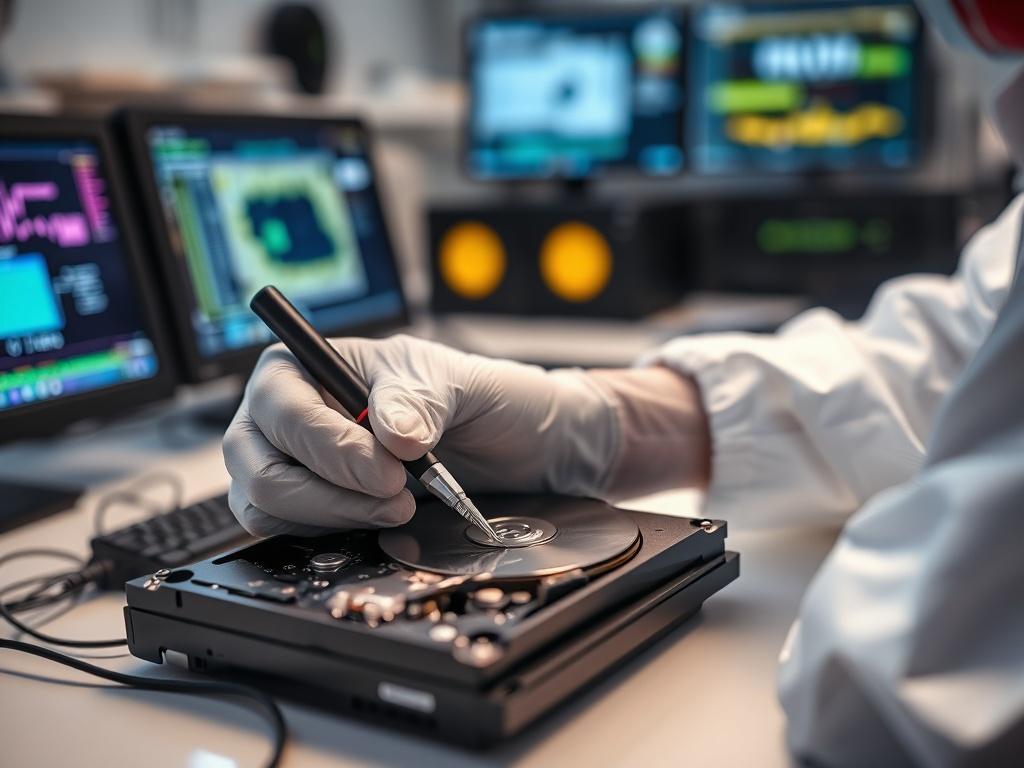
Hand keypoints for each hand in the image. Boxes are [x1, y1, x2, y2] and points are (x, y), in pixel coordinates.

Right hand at [223, 335, 618, 535]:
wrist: (507, 439)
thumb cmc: (473, 395)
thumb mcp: (456, 382)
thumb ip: (419, 401)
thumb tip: (390, 435)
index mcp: (305, 364)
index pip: (283, 409)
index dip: (329, 446)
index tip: (387, 470)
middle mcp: (283, 413)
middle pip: (259, 466)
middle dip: (328, 492)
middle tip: (396, 497)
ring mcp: (287, 461)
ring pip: (267, 505)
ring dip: (333, 516)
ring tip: (398, 506)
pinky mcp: (304, 503)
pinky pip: (286, 529)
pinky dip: (330, 531)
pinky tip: (378, 517)